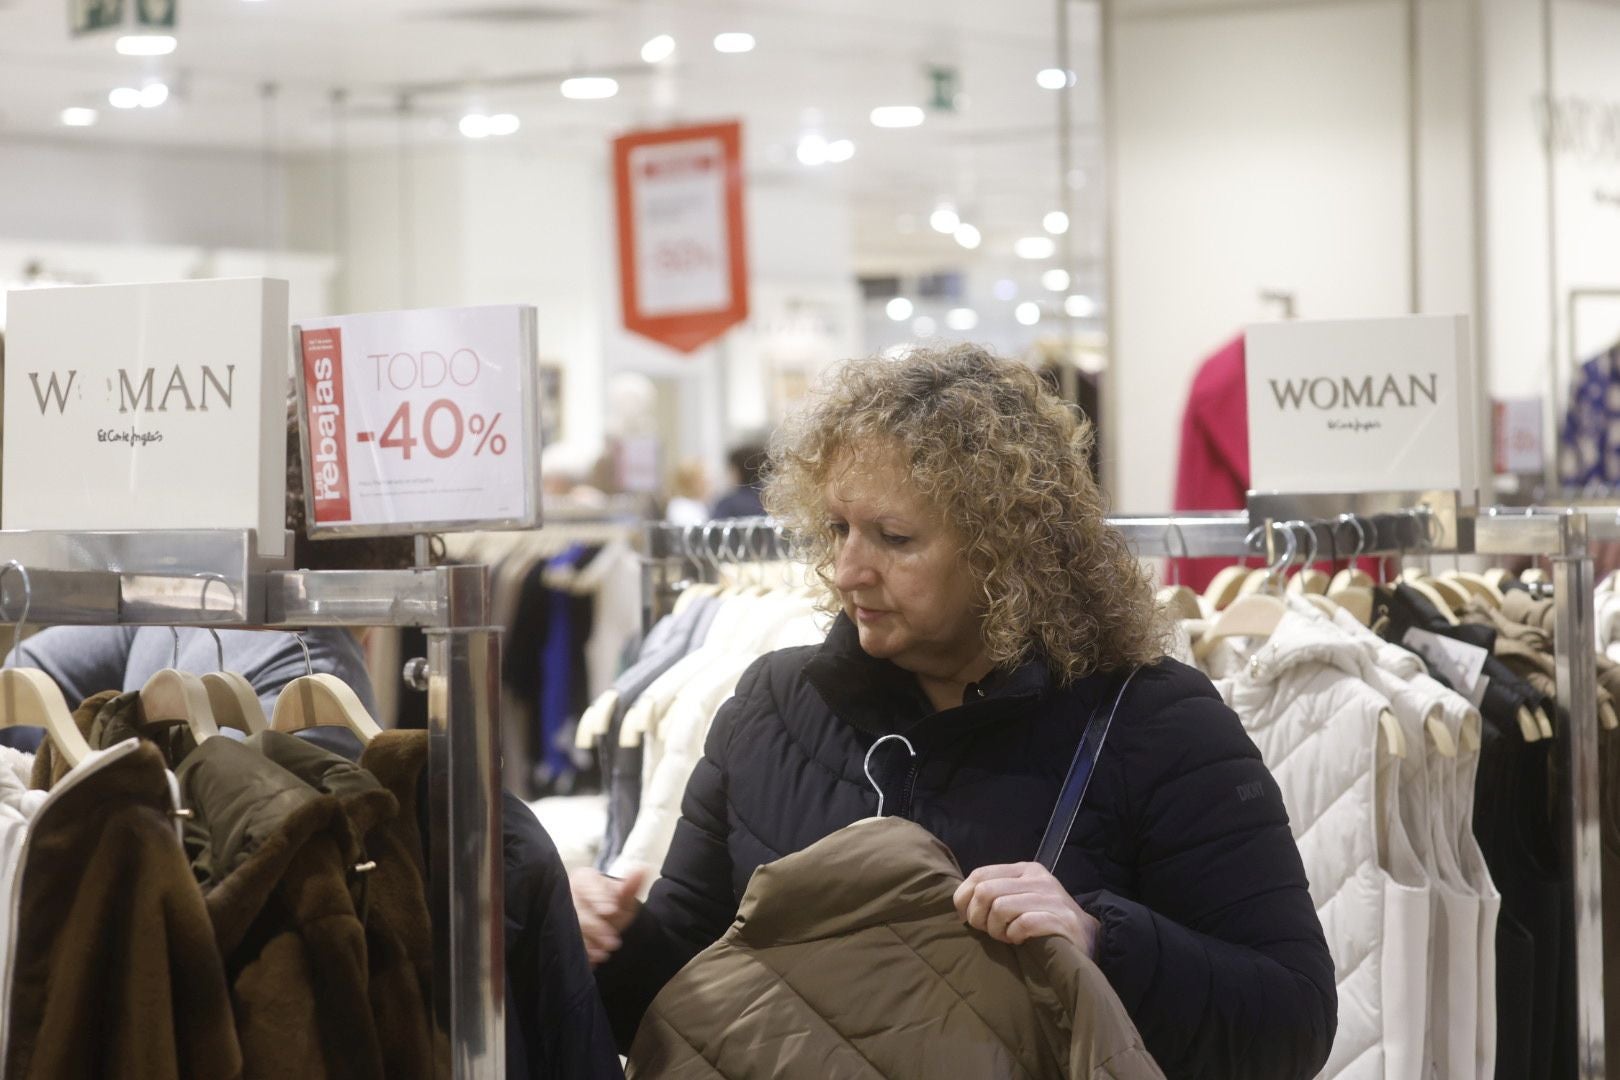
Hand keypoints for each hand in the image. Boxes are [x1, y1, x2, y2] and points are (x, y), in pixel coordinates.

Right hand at [569, 866, 646, 965]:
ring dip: (588, 942)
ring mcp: (559, 914)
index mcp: (583, 879)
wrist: (604, 922)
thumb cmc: (612, 904)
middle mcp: (567, 894)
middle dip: (596, 926)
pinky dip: (582, 952)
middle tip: (612, 941)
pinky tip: (593, 959)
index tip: (610, 910)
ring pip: (570, 928)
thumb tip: (642, 868)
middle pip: (577, 910)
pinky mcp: (558, 933)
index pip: (587, 887)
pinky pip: (566, 943)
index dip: (599, 899)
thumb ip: (630, 885)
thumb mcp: (623, 896)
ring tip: (604, 953)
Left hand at [952, 862, 1100, 957]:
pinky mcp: (1061, 920)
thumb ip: (995, 894)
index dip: (963, 898)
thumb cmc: (1045, 920)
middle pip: (985, 892)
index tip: (963, 918)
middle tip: (988, 932)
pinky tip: (1020, 941)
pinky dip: (1014, 936)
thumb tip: (960, 904)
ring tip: (1006, 937)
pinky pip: (1023, 924)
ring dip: (996, 930)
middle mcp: (1038, 879)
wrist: (1088, 939)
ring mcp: (1051, 898)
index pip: (980, 874)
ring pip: (1001, 907)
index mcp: (1024, 870)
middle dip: (978, 917)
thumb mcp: (1021, 898)